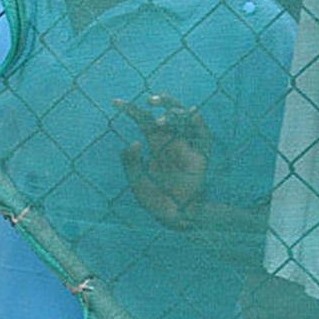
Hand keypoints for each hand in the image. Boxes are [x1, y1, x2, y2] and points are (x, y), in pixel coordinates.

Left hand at [116, 95, 211, 229]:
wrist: (175, 217)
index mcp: (156, 144)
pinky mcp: (201, 156)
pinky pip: (203, 135)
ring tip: (162, 118)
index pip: (144, 121)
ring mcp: (187, 147)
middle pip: (167, 114)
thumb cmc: (155, 200)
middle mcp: (171, 141)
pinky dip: (198, 123)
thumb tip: (134, 142)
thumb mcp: (136, 182)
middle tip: (149, 100)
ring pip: (185, 120)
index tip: (116, 102)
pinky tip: (189, 115)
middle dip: (161, 102)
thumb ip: (130, 163)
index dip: (131, 110)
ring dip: (176, 112)